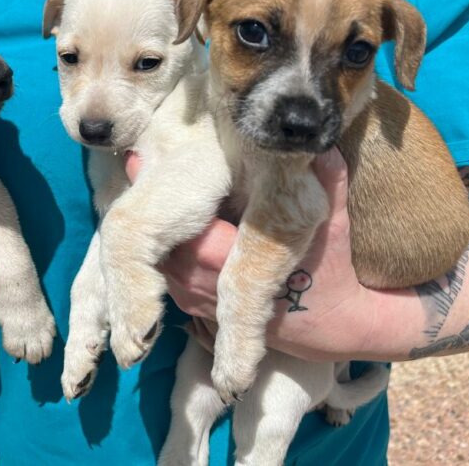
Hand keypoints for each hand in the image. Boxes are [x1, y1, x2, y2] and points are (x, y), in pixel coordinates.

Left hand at [125, 148, 376, 361]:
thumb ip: (328, 183)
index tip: (141, 163)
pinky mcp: (197, 310)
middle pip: (164, 250)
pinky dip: (159, 250)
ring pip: (161, 265)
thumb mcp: (333, 226)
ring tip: (142, 187)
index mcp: (240, 269)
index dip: (164, 206)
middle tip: (135, 165)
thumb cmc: (332, 272)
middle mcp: (211, 291)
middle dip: (150, 213)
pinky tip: (158, 223)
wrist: (333, 326)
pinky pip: (166, 277)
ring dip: (152, 232)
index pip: (191, 237)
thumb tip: (320, 143)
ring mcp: (200, 305)